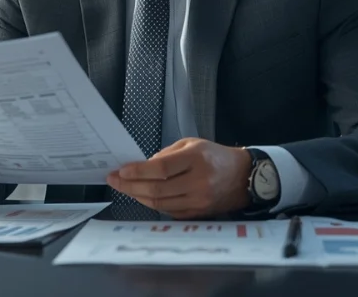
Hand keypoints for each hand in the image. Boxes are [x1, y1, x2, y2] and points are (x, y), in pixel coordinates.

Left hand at [106, 138, 252, 218]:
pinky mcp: (198, 213)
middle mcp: (198, 181)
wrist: (243, 177)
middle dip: (131, 186)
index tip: (121, 171)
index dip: (138, 171)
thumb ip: (167, 154)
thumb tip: (142, 166)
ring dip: (138, 196)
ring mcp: (199, 200)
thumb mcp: (192, 144)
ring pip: (161, 203)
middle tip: (114, 181)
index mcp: (196, 159)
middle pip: (157, 189)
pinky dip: (153, 204)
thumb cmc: (215, 156)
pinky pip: (169, 211)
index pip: (161, 168)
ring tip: (125, 188)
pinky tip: (142, 196)